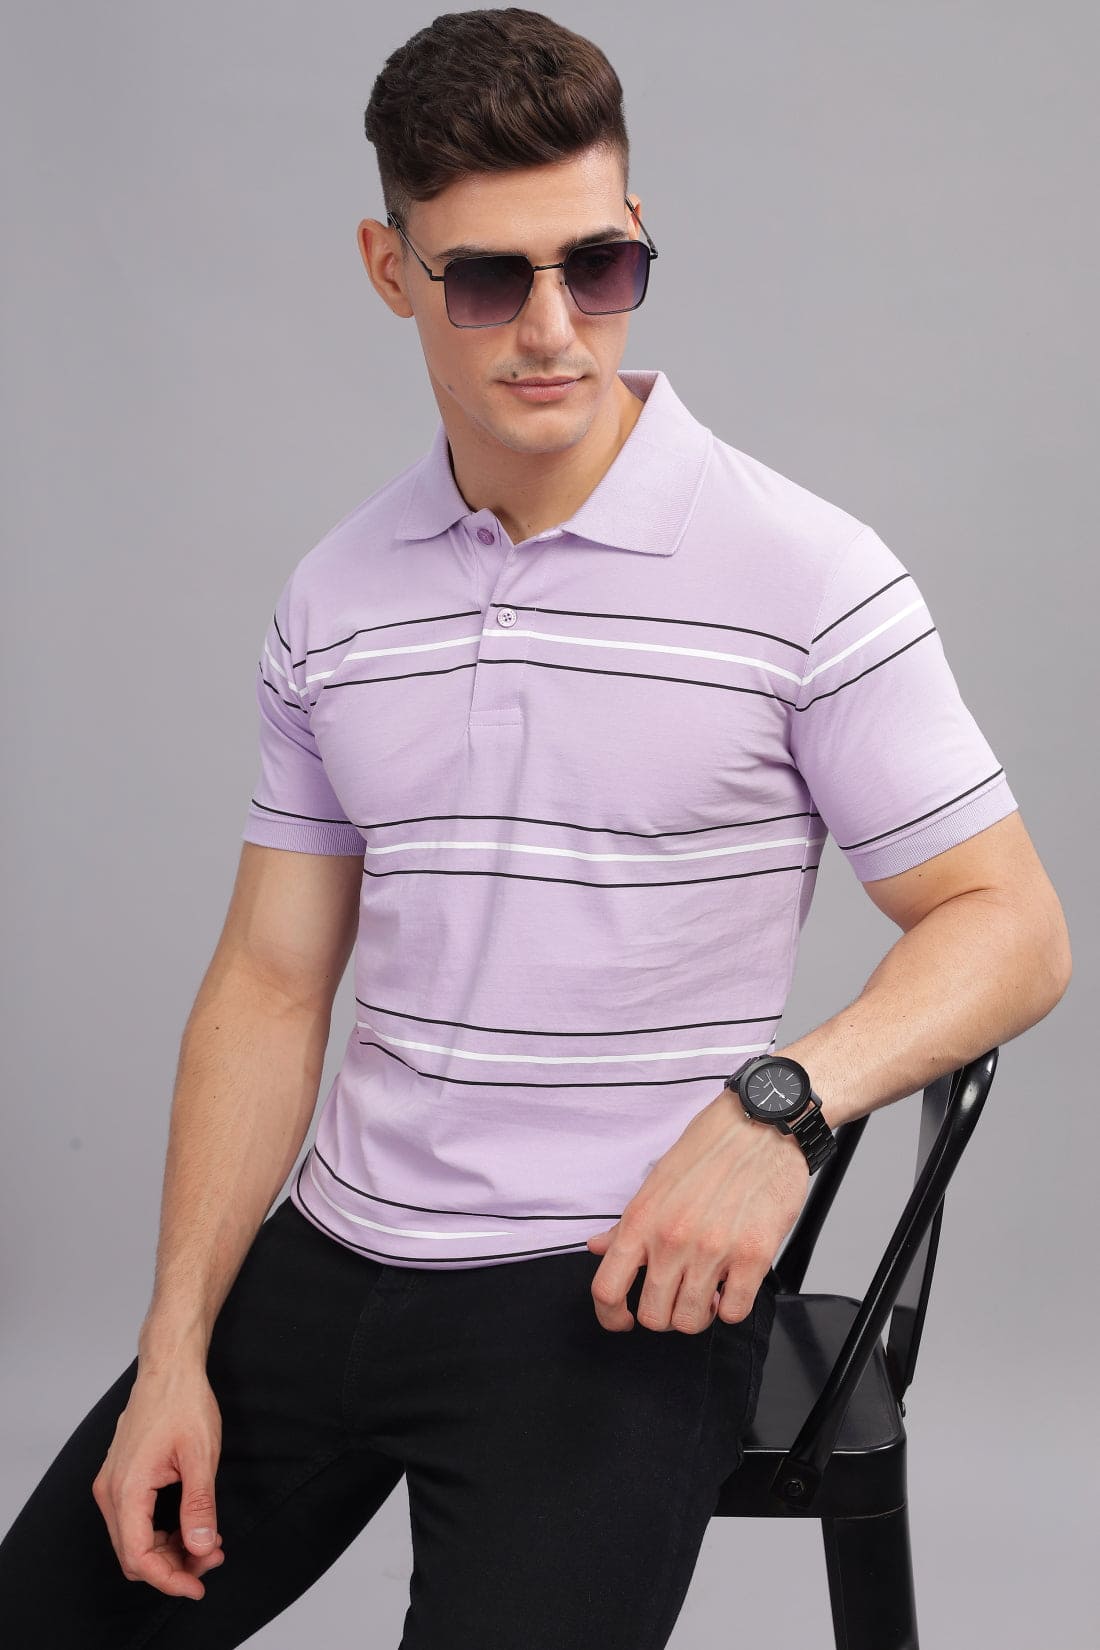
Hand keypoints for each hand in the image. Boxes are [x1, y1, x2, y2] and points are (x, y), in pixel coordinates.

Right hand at [91, 1363, 224, 1599]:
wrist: (169, 1367)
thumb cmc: (184, 1402)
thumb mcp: (200, 1456)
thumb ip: (199, 1505)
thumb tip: (200, 1546)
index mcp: (127, 1488)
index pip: (139, 1556)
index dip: (169, 1579)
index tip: (197, 1586)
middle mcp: (111, 1491)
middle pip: (134, 1553)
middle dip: (173, 1565)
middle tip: (212, 1558)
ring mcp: (112, 1483)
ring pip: (133, 1539)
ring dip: (168, 1549)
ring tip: (207, 1541)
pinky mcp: (119, 1477)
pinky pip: (133, 1521)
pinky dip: (159, 1531)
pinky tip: (189, 1524)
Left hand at [585, 1092, 808, 1332]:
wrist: (761, 1125)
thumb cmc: (710, 1149)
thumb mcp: (657, 1181)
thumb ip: (628, 1224)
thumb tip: (598, 1247)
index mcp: (642, 1220)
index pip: (607, 1288)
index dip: (610, 1316)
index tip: (622, 1320)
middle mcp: (672, 1239)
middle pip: (653, 1316)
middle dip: (664, 1315)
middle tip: (677, 1297)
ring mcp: (712, 1250)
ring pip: (692, 1321)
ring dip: (699, 1314)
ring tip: (708, 1292)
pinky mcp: (752, 1256)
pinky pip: (734, 1312)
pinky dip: (731, 1308)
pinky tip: (732, 1286)